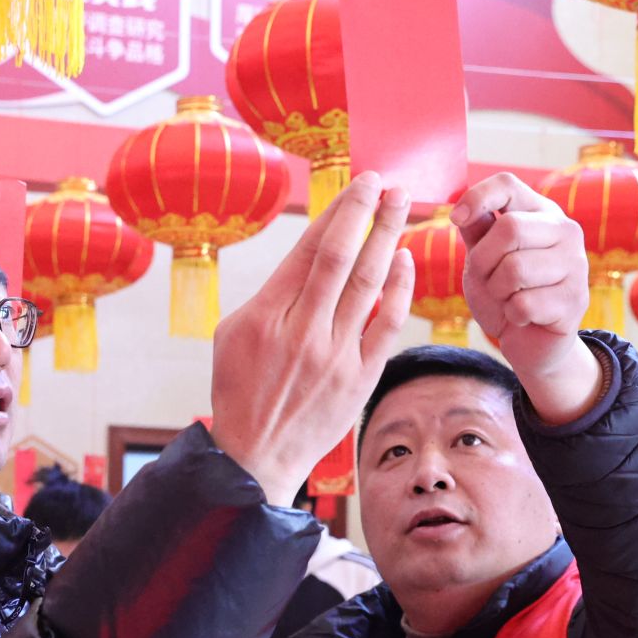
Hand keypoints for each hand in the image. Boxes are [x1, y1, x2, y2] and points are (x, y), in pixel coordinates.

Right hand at [211, 172, 415, 503]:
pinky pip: (386, 324)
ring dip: (389, 238)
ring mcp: (334, 356)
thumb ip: (270, 293)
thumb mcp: (232, 332)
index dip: (339, 211)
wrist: (256, 454)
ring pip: (369, 283)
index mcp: (266, 315)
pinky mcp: (359, 378)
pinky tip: (405, 260)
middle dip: (369, 212)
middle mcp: (302, 331)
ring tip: (403, 206)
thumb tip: (307, 257)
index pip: (310, 248)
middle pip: (343, 256)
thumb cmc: (240, 389)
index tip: (359, 185)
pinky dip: (398, 289)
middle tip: (389, 183)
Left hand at [452, 173, 603, 425]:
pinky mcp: (575, 300)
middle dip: (483, 260)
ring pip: (515, 269)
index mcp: (541, 212)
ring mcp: (576, 264)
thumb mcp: (483, 258)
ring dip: (497, 291)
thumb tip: (464, 210)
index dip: (477, 197)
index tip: (455, 219)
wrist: (531, 341)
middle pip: (510, 229)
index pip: (508, 184)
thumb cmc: (505, 293)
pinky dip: (511, 315)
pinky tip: (522, 316)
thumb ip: (476, 231)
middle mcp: (565, 231)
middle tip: (487, 278)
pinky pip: (523, 304)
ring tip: (507, 298)